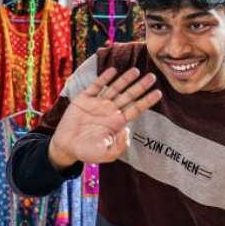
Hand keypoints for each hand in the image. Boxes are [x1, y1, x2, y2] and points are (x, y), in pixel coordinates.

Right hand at [48, 67, 162, 168]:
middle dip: (140, 86)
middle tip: (152, 76)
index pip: (135, 109)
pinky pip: (95, 86)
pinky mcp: (84, 99)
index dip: (147, 101)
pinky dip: (104, 78)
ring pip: (114, 88)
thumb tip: (127, 131)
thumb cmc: (87, 152)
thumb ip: (119, 147)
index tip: (158, 93)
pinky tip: (113, 70)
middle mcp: (110, 111)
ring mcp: (97, 103)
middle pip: (128, 96)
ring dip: (125, 79)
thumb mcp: (106, 155)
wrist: (66, 147)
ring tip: (136, 70)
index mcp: (117, 123)